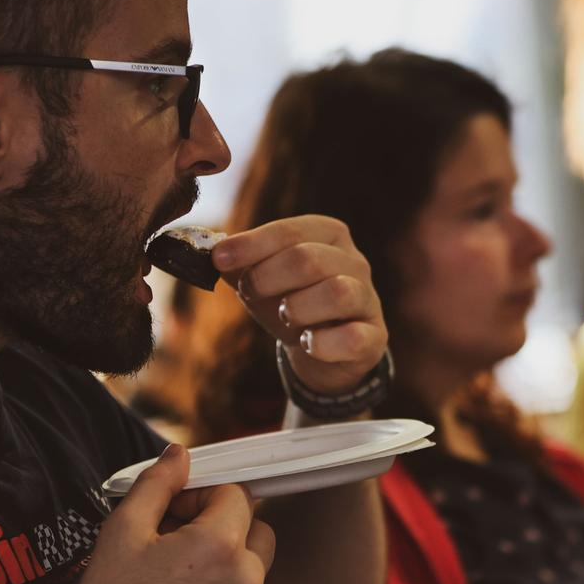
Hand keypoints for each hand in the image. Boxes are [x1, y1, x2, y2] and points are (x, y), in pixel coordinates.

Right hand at [0, 445, 274, 583]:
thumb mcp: (123, 530)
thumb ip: (159, 483)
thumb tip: (180, 453)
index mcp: (220, 545)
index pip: (236, 494)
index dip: (203, 496)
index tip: (173, 513)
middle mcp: (246, 580)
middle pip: (256, 528)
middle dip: (224, 525)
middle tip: (178, 539)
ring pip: (252, 568)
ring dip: (225, 561)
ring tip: (176, 576)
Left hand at [213, 215, 387, 395]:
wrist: (325, 352)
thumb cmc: (293, 304)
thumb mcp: (264, 281)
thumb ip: (239, 263)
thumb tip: (209, 251)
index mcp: (329, 235)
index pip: (291, 232)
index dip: (252, 244)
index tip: (218, 258)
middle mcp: (355, 262)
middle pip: (311, 259)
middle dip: (269, 276)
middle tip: (248, 291)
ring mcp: (368, 300)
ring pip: (338, 293)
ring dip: (298, 307)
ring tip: (285, 316)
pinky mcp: (374, 337)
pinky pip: (353, 337)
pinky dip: (323, 343)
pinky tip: (308, 343)